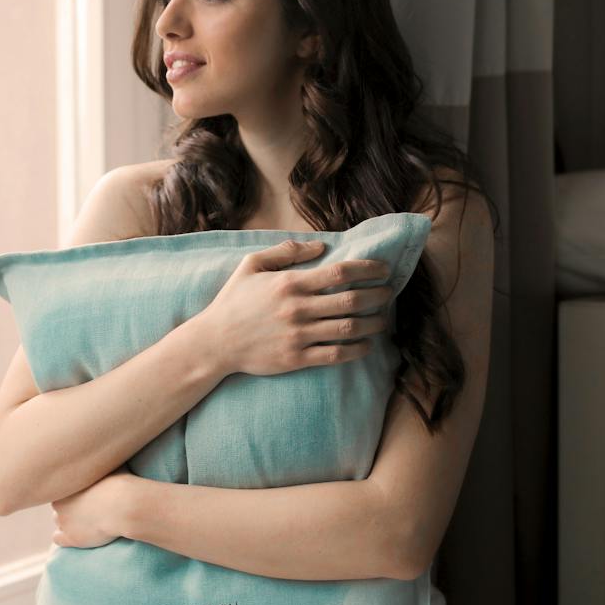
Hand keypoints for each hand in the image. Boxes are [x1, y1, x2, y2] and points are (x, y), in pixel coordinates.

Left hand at [50, 464, 133, 548]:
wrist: (124, 506)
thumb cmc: (120, 482)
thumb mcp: (109, 464)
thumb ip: (102, 461)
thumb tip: (108, 450)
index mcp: (65, 483)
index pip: (63, 487)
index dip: (75, 491)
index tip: (86, 492)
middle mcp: (59, 502)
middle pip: (59, 504)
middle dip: (70, 506)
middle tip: (87, 506)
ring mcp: (64, 521)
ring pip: (59, 521)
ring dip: (68, 521)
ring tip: (85, 521)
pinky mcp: (71, 538)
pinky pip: (57, 538)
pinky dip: (64, 537)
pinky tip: (75, 534)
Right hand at [194, 238, 393, 377]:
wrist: (214, 343)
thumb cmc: (233, 301)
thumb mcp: (251, 265)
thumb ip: (286, 251)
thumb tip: (321, 246)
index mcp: (290, 283)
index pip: (340, 272)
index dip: (368, 269)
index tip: (384, 269)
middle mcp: (298, 309)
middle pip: (352, 300)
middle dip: (378, 295)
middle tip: (390, 293)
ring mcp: (298, 335)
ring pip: (349, 328)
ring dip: (374, 323)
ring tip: (383, 319)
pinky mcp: (296, 359)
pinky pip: (336, 355)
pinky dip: (357, 350)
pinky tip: (366, 345)